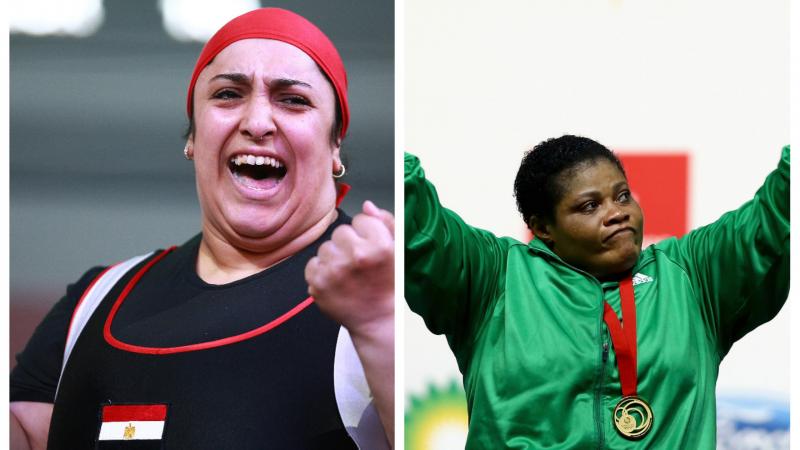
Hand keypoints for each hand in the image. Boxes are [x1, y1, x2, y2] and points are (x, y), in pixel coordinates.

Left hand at [305, 200, 393, 333]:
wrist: (378, 319)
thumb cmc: (389, 285)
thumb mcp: (398, 251)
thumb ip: (386, 223)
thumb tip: (367, 205)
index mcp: (379, 245)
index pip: (361, 219)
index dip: (367, 233)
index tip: (371, 249)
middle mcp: (356, 256)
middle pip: (341, 231)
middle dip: (348, 244)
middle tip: (359, 264)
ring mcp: (335, 270)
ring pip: (325, 247)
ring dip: (334, 257)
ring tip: (348, 274)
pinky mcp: (318, 283)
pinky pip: (313, 263)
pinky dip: (322, 271)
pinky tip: (337, 282)